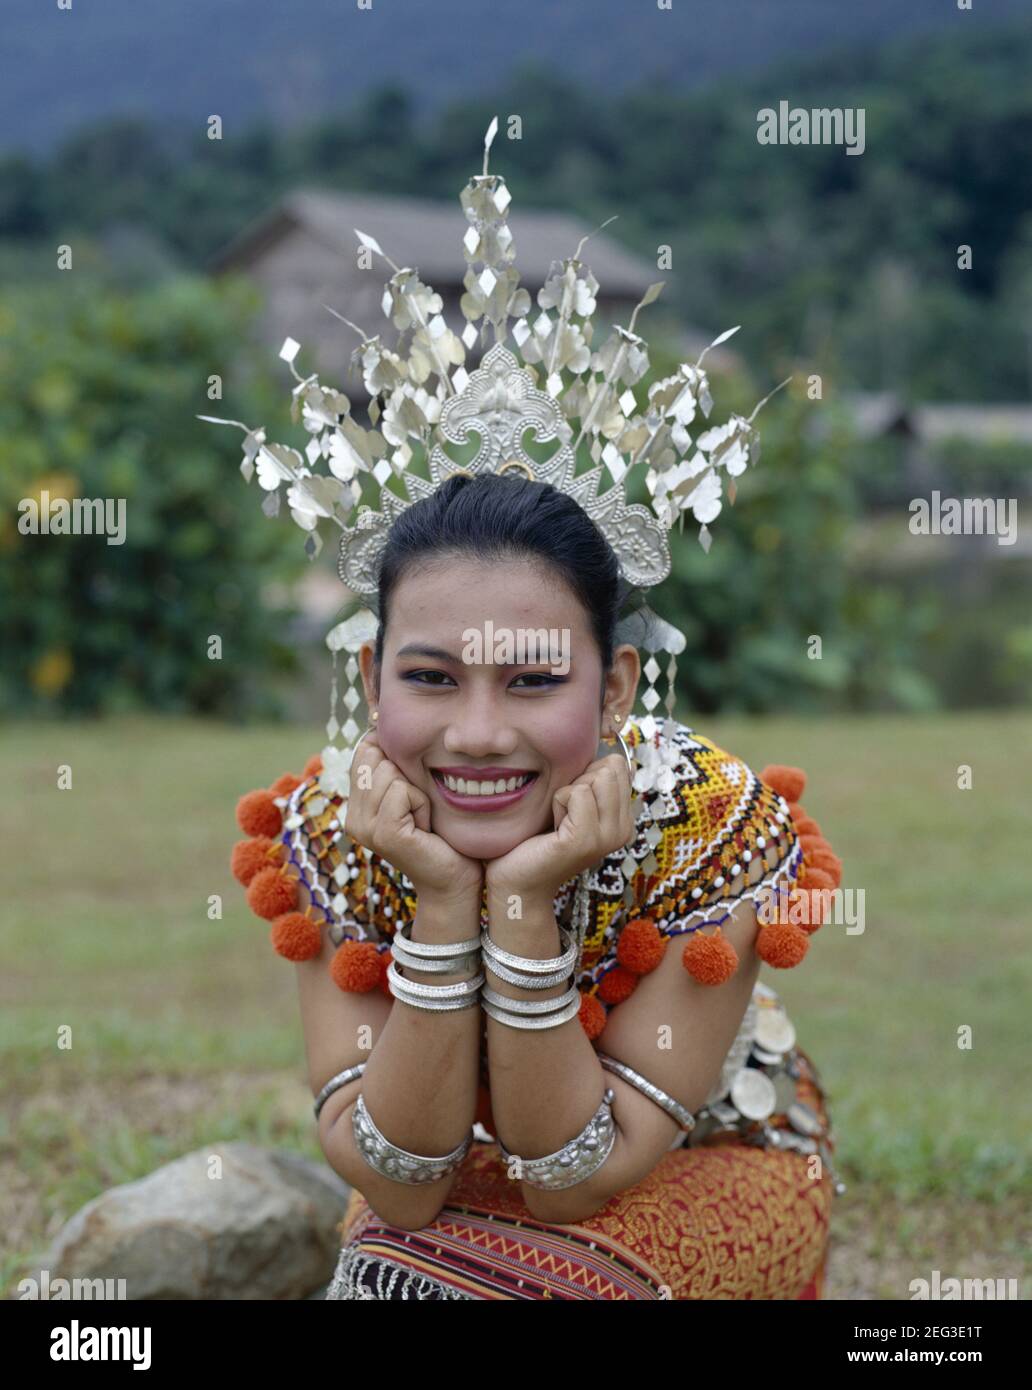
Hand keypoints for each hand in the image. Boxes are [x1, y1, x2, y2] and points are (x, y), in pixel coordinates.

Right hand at [344, 732, 483, 903]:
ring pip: (389, 773)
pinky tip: (425, 827)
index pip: (364, 750)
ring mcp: (364, 827)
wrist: (454, 881)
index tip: (411, 780)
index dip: (391, 752)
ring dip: (416, 791)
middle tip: (418, 808)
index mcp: (356, 806)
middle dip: (406, 775)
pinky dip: (421, 803)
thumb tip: (383, 718)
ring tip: (422, 818)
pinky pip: (401, 791)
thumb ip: (395, 767)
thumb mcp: (413, 794)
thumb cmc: (441, 835)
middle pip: (375, 757)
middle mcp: (353, 818)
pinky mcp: (383, 833)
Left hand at [484, 751, 633, 901]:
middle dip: (578, 780)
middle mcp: (623, 830)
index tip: (571, 804)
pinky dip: (557, 803)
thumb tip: (603, 746)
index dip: (588, 774)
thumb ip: (591, 780)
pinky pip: (575, 793)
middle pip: (610, 768)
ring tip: (557, 821)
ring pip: (595, 777)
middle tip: (563, 813)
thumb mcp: (571, 804)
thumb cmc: (537, 838)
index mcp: (622, 819)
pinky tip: (552, 827)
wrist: (517, 879)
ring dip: (566, 792)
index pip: (619, 765)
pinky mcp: (585, 840)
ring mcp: (607, 837)